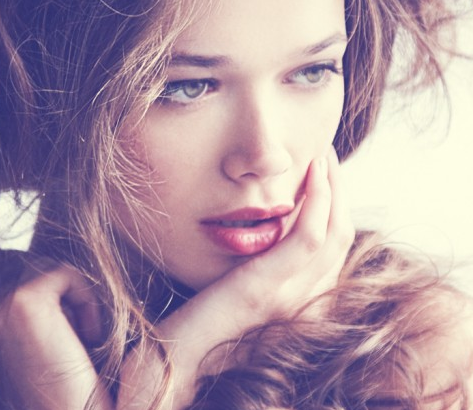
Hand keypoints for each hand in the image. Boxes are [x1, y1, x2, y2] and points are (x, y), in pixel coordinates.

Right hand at [0, 260, 111, 409]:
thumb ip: (44, 301)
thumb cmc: (67, 380)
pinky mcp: (22, 300)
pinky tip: (87, 336)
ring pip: (51, 266)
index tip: (70, 333)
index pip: (21, 269)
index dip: (56, 293)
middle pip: (36, 263)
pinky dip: (87, 299)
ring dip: (77, 297)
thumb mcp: (48, 331)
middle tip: (80, 335)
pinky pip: (66, 273)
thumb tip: (56, 267)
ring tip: (82, 336)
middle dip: (66, 292)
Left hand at [118, 149, 354, 408]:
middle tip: (328, 153)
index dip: (338, 205)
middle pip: (341, 236)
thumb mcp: (243, 286)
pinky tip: (312, 173)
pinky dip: (318, 202)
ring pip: (334, 232)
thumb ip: (266, 266)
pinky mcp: (265, 291)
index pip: (336, 247)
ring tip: (322, 153)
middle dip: (339, 189)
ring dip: (333, 187)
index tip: (326, 171)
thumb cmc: (199, 319)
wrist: (171, 359)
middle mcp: (307, 304)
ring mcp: (290, 300)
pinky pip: (308, 239)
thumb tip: (272, 225)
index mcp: (304, 304)